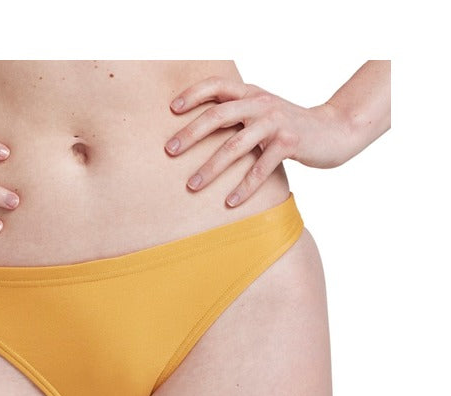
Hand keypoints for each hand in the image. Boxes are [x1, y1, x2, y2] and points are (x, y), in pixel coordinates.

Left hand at [164, 76, 351, 206]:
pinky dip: (244, 187)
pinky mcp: (289, 143)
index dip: (193, 94)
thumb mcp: (263, 111)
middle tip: (170, 150)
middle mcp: (260, 103)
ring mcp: (275, 122)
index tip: (171, 109)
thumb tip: (199, 130)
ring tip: (192, 185)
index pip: (217, 85)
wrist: (334, 130)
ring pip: (235, 145)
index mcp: (251, 93)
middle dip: (191, 133)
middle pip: (218, 115)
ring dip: (211, 167)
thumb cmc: (288, 125)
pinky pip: (260, 168)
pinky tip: (230, 202)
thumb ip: (238, 113)